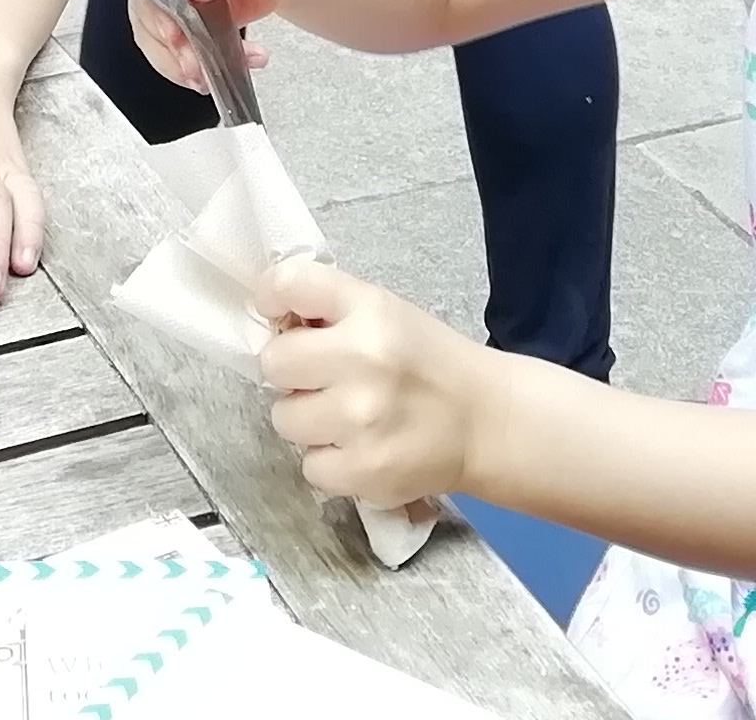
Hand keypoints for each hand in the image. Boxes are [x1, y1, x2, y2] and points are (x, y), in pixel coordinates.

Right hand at [123, 0, 326, 96]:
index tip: (173, 31)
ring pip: (161, 36)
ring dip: (187, 62)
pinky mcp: (192, 18)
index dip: (153, 3)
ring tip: (215, 74)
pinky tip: (241, 63)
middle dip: (171, 43)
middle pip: (146, 8)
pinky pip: (188, 48)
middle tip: (195, 65)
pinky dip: (209, 65)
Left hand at [255, 257, 483, 504]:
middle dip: (293, 371)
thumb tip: (268, 314)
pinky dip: (330, 461)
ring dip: (309, 420)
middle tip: (325, 376)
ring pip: (285, 418)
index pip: (289, 285)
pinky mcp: (365, 470)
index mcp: (370, 310)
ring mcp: (361, 420)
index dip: (272, 298)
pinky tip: (360, 448)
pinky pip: (310, 466)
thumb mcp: (385, 311)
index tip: (279, 314)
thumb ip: (327, 306)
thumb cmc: (428, 362)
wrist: (486, 421)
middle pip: (273, 362)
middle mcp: (363, 359)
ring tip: (346, 416)